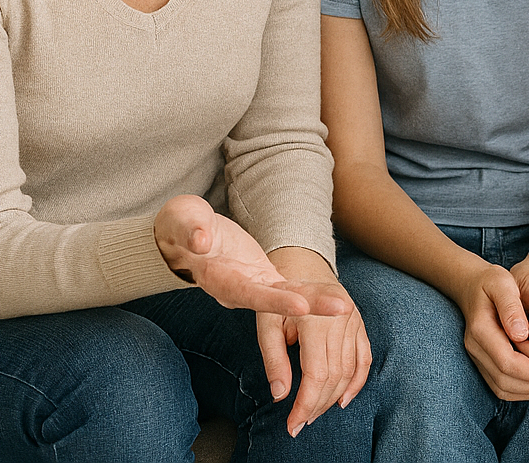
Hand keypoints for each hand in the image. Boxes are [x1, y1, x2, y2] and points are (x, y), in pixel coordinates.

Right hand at [154, 195, 348, 318]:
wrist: (183, 237)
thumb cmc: (181, 226)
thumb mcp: (181, 219)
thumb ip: (191, 229)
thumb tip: (201, 240)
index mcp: (218, 277)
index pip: (248, 291)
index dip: (273, 300)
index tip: (299, 305)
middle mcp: (239, 289)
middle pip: (276, 300)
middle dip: (309, 306)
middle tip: (342, 308)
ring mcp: (254, 285)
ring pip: (289, 297)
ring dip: (318, 302)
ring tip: (347, 306)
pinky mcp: (265, 278)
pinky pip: (292, 289)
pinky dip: (314, 294)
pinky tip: (339, 299)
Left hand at [258, 248, 371, 437]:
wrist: (302, 268)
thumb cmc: (279, 297)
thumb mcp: (266, 324)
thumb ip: (273, 359)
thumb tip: (281, 395)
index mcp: (316, 318)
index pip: (315, 373)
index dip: (305, 403)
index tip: (292, 424)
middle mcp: (341, 318)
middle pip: (334, 376)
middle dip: (317, 405)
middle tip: (299, 423)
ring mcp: (354, 321)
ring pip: (349, 371)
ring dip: (333, 398)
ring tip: (314, 413)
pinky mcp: (360, 324)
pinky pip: (364, 359)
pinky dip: (356, 383)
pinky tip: (343, 400)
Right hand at [454, 262, 528, 399]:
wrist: (473, 285)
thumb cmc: (493, 282)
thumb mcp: (502, 282)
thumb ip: (511, 307)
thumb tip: (523, 336)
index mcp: (481, 329)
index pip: (508, 363)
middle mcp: (475, 348)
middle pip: (505, 381)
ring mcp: (477, 358)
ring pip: (503, 389)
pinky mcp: (484, 363)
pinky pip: (502, 387)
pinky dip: (524, 390)